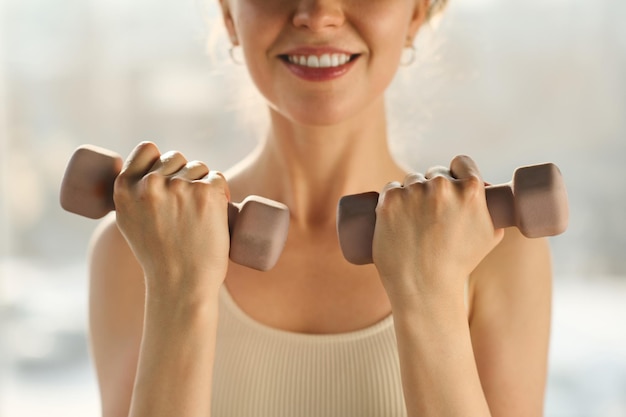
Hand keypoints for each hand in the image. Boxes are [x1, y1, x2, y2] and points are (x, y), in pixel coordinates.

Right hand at [113, 142, 230, 298]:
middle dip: (185, 174)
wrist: (180, 285)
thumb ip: (134, 199)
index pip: (147, 149)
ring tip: (201, 213)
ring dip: (204, 183)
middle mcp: (150, 183)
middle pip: (176, 158)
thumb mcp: (131, 224)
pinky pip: (218, 178)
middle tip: (188, 205)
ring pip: (199, 168)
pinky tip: (218, 209)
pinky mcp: (206, 193)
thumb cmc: (159, 259)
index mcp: (125, 188)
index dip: (160, 159)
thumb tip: (145, 176)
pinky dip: (222, 191)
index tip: (168, 174)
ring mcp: (179, 187)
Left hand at [372, 155, 503, 303]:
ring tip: (413, 221)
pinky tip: (395, 215)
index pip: (461, 162)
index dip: (456, 172)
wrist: (424, 287)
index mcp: (470, 189)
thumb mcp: (490, 236)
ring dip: (410, 194)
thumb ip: (492, 210)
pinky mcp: (389, 201)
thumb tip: (491, 194)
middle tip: (429, 213)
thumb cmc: (459, 265)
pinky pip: (390, 189)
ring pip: (410, 181)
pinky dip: (391, 199)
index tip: (451, 182)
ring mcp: (413, 192)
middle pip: (434, 173)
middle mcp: (442, 186)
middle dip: (432, 188)